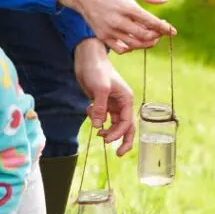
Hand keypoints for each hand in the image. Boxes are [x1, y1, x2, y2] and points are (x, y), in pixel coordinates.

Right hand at [59, 0, 175, 54]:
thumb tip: (165, 1)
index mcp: (126, 6)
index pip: (151, 22)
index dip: (164, 28)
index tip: (173, 31)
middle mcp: (118, 20)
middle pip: (145, 35)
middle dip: (157, 35)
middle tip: (161, 32)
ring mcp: (109, 30)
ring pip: (134, 44)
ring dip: (147, 43)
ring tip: (152, 37)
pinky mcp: (102, 36)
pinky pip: (121, 49)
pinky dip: (132, 48)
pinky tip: (136, 41)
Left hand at [74, 40, 134, 154]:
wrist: (87, 58)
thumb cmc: (98, 70)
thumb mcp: (100, 89)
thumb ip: (100, 109)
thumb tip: (98, 127)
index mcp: (127, 99)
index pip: (127, 122)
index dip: (119, 134)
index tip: (107, 141)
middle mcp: (121, 103)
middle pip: (126, 127)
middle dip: (122, 140)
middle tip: (119, 154)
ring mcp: (111, 104)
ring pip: (113, 124)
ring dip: (107, 131)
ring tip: (99, 135)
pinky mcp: (101, 102)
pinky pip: (102, 117)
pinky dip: (95, 119)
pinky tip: (88, 110)